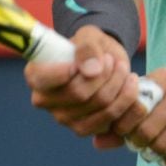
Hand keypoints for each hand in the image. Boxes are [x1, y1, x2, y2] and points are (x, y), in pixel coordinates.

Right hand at [23, 26, 147, 142]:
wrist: (106, 61)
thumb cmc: (90, 47)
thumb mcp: (89, 36)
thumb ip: (87, 47)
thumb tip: (92, 69)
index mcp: (36, 75)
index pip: (44, 79)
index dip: (66, 71)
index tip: (85, 59)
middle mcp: (45, 101)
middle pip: (79, 93)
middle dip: (104, 74)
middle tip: (112, 60)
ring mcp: (64, 119)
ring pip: (100, 106)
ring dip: (118, 84)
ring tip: (122, 68)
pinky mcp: (85, 129)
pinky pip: (111, 120)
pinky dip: (126, 100)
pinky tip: (129, 84)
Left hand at [114, 69, 165, 165]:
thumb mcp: (161, 96)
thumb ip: (128, 117)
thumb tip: (96, 143)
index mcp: (164, 79)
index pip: (131, 106)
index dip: (122, 126)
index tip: (126, 132)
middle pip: (144, 129)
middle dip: (137, 143)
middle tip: (139, 145)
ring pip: (161, 144)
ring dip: (152, 153)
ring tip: (153, 151)